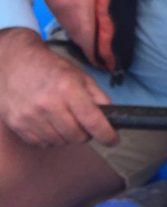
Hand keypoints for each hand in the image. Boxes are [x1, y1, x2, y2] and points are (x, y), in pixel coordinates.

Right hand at [0, 28, 116, 146]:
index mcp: (68, 89)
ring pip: (60, 142)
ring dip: (68, 136)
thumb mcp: (80, 76)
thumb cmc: (51, 68)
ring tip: (65, 120)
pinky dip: (51, 138)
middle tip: (84, 124)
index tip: (113, 140)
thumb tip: (112, 117)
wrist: (14, 63)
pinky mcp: (17, 124)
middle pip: (77, 136)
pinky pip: (42, 143)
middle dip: (86, 134)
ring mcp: (30, 116)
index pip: (93, 121)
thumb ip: (98, 96)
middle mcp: (48, 104)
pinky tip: (50, 124)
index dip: (107, 135)